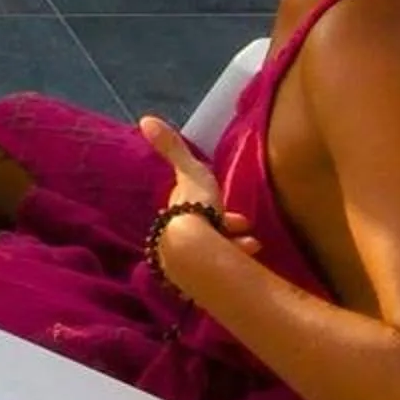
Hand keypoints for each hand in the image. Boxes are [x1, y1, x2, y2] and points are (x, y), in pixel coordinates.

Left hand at [138, 116, 262, 258]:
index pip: (195, 210)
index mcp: (176, 213)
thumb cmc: (193, 208)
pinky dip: (235, 262)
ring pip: (214, 250)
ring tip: (253, 245)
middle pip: (205, 231)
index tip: (237, 215)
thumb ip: (172, 147)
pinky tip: (248, 262)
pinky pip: (220, 269)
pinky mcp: (199, 280)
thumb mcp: (189, 171)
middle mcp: (176, 237)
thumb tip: (146, 119)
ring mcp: (186, 261)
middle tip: (246, 229)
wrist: (195, 250)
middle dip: (227, 228)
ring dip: (235, 245)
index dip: (216, 209)